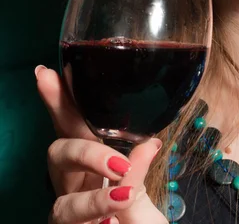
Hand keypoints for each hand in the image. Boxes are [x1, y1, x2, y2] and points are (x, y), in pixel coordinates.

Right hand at [36, 66, 167, 223]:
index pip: (74, 126)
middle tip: (117, 161)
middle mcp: (71, 185)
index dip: (59, 101)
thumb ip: (137, 169)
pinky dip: (97, 216)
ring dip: (93, 197)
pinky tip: (113, 219)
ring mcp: (67, 214)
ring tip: (124, 197)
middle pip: (58, 153)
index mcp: (89, 164)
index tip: (47, 73)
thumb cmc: (135, 222)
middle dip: (81, 148)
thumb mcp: (140, 195)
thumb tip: (148, 141)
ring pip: (62, 201)